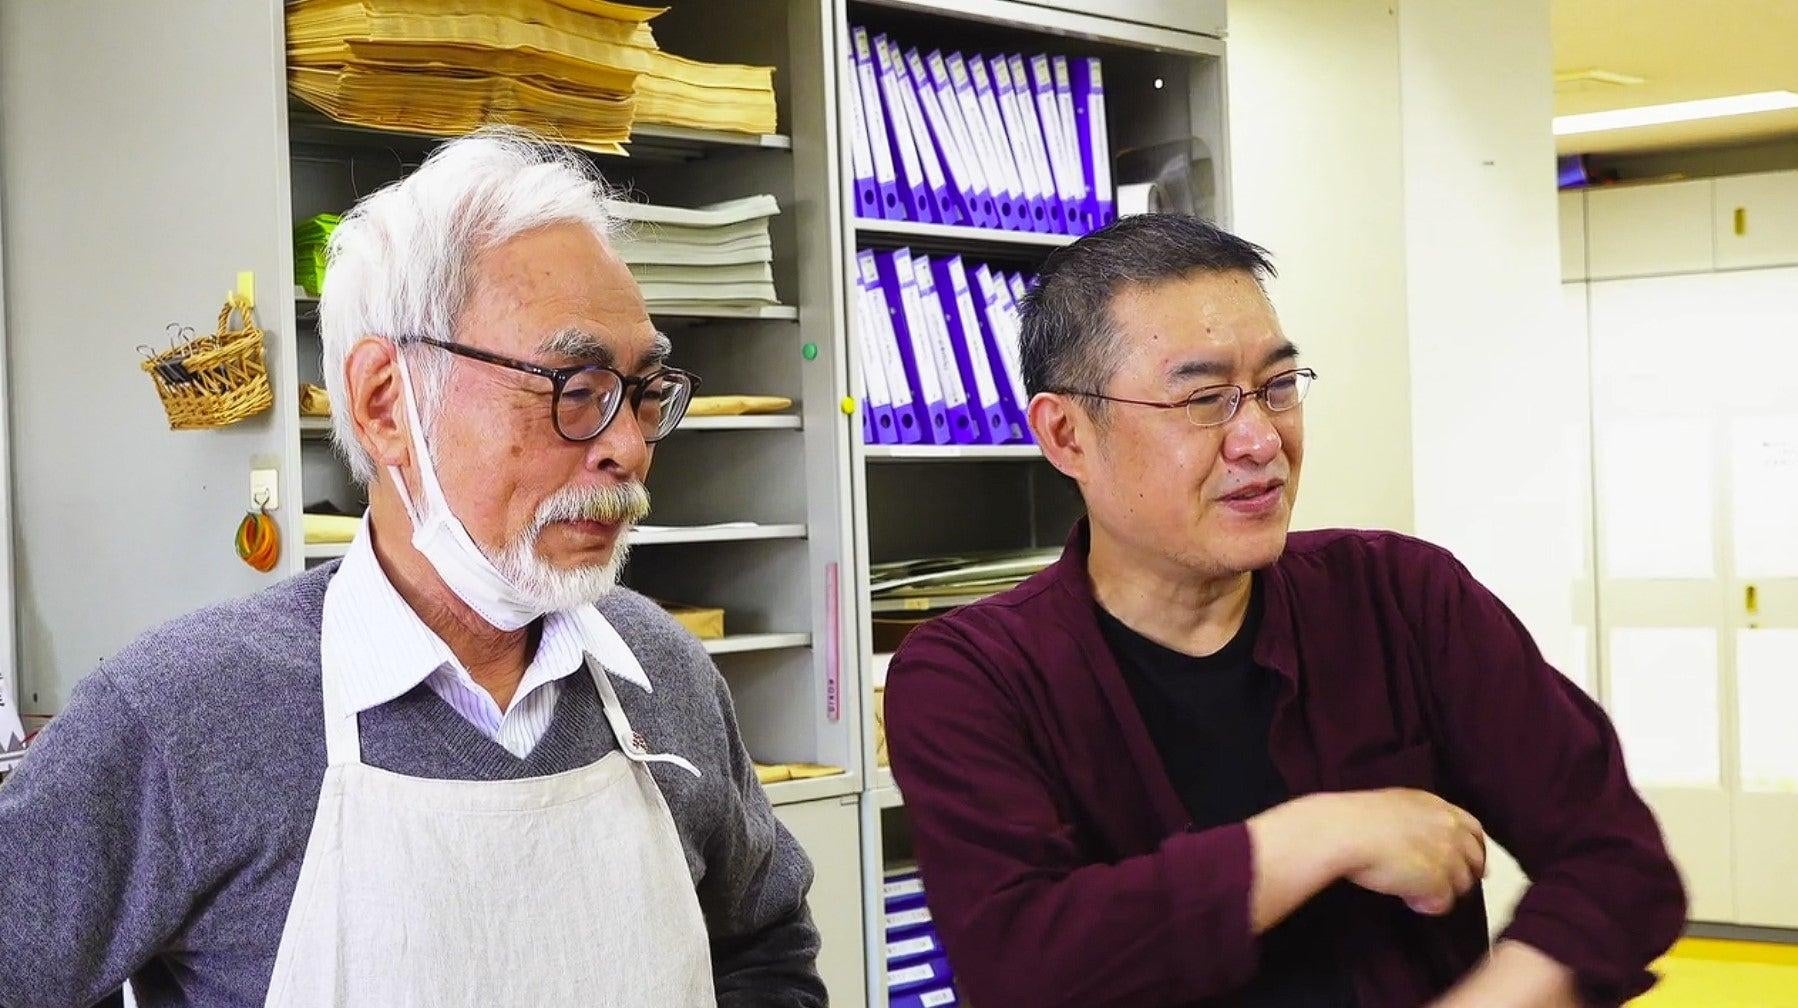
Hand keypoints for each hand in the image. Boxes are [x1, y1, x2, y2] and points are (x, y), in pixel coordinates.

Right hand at [1338, 788, 1486, 914]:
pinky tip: (1408, 899)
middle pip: (1475, 859)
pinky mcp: (1438, 880)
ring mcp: (1447, 854)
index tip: (1466, 863)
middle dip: (1462, 874)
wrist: (1343, 832)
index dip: (1474, 849)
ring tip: (1411, 890)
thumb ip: (1417, 820)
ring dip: (1441, 890)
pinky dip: (1428, 905)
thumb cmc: (1354, 819)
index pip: (1473, 829)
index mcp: (1436, 806)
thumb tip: (1421, 842)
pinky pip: (1444, 903)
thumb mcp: (1394, 806)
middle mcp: (1449, 828)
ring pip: (1461, 884)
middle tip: (1441, 885)